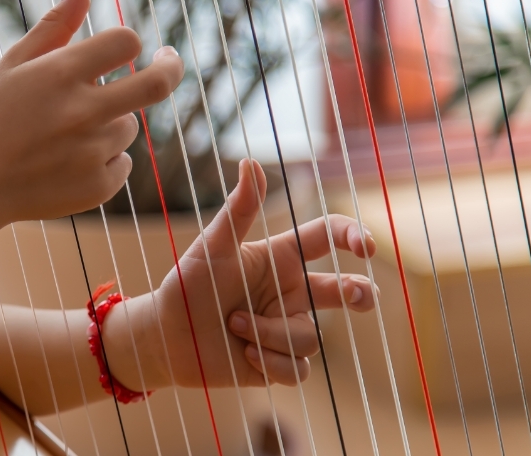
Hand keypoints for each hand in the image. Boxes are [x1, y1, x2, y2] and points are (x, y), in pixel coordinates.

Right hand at [0, 0, 183, 223]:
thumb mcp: (15, 64)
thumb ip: (55, 24)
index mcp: (61, 74)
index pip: (126, 42)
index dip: (129, 44)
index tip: (133, 50)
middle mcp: (82, 111)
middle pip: (156, 84)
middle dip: (170, 67)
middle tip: (167, 61)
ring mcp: (92, 151)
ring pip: (129, 127)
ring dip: (111, 123)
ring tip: (68, 135)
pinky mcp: (97, 186)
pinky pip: (123, 164)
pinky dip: (104, 160)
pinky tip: (69, 163)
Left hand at [105, 160, 377, 390]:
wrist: (166, 336)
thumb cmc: (187, 286)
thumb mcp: (212, 247)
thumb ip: (238, 210)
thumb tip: (251, 161)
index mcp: (281, 257)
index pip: (327, 237)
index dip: (353, 235)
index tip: (364, 247)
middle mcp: (291, 291)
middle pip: (346, 291)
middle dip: (361, 294)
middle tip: (359, 296)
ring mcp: (287, 327)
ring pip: (308, 336)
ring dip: (269, 332)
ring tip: (233, 325)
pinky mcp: (279, 362)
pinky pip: (298, 368)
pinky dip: (270, 361)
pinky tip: (243, 354)